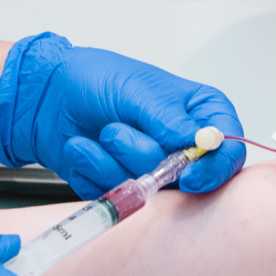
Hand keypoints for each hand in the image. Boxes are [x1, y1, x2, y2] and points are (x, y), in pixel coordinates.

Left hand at [0, 32, 246, 197]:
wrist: (46, 97)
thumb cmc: (95, 79)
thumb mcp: (135, 88)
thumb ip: (169, 119)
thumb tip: (203, 139)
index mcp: (198, 112)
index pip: (229, 148)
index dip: (214, 167)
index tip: (189, 174)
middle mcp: (181, 145)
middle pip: (187, 176)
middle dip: (144, 158)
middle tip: (115, 131)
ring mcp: (153, 169)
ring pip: (149, 188)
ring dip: (114, 161)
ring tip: (99, 132)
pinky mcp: (125, 188)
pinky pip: (118, 196)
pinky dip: (95, 171)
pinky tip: (84, 148)